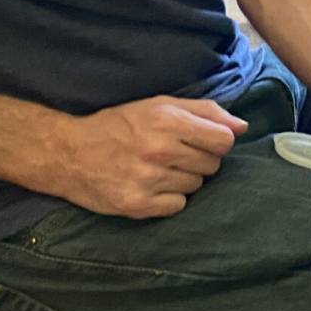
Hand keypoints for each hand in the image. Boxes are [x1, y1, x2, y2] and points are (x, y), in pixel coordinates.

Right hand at [35, 97, 248, 218]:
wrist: (68, 153)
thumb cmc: (119, 125)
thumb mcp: (159, 105)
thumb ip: (204, 111)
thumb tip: (242, 126)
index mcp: (166, 120)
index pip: (224, 139)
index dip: (217, 141)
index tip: (201, 141)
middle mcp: (159, 150)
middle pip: (212, 164)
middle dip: (199, 159)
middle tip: (173, 154)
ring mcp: (148, 180)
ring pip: (196, 185)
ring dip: (183, 178)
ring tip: (159, 168)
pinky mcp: (138, 205)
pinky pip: (178, 205)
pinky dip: (170, 198)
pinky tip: (151, 186)